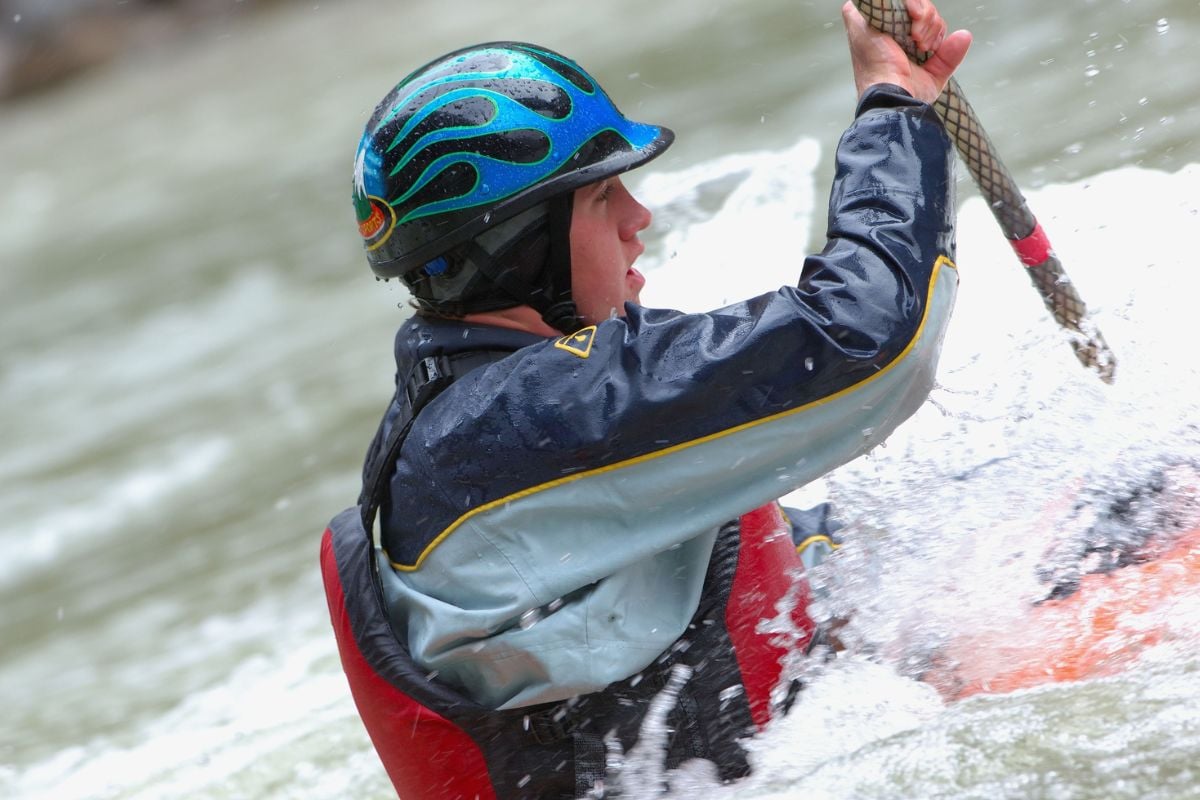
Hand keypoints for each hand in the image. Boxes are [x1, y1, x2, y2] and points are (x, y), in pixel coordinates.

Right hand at [842, 0, 971, 104]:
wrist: (893, 97)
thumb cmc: (905, 93)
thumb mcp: (932, 75)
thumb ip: (947, 56)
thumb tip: (964, 36)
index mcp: (892, 42)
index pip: (918, 18)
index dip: (932, 25)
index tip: (931, 46)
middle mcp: (880, 30)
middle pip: (915, 6)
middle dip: (931, 21)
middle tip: (925, 45)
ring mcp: (870, 22)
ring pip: (908, 0)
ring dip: (926, 16)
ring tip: (919, 40)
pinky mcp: (862, 18)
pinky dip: (913, 3)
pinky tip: (916, 22)